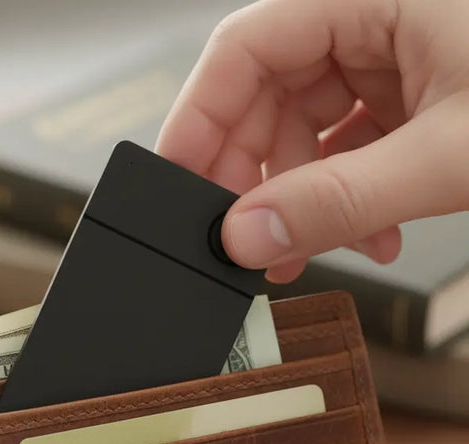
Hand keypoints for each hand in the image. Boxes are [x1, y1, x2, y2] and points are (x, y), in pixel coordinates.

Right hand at [156, 0, 468, 281]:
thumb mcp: (447, 156)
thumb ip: (343, 200)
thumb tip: (247, 236)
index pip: (245, 46)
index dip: (198, 118)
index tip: (175, 182)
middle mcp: (371, 19)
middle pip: (264, 96)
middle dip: (255, 180)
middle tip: (249, 239)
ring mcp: (389, 59)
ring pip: (302, 131)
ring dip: (306, 201)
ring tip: (325, 248)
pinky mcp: (406, 96)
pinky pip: (345, 148)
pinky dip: (345, 198)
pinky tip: (369, 235)